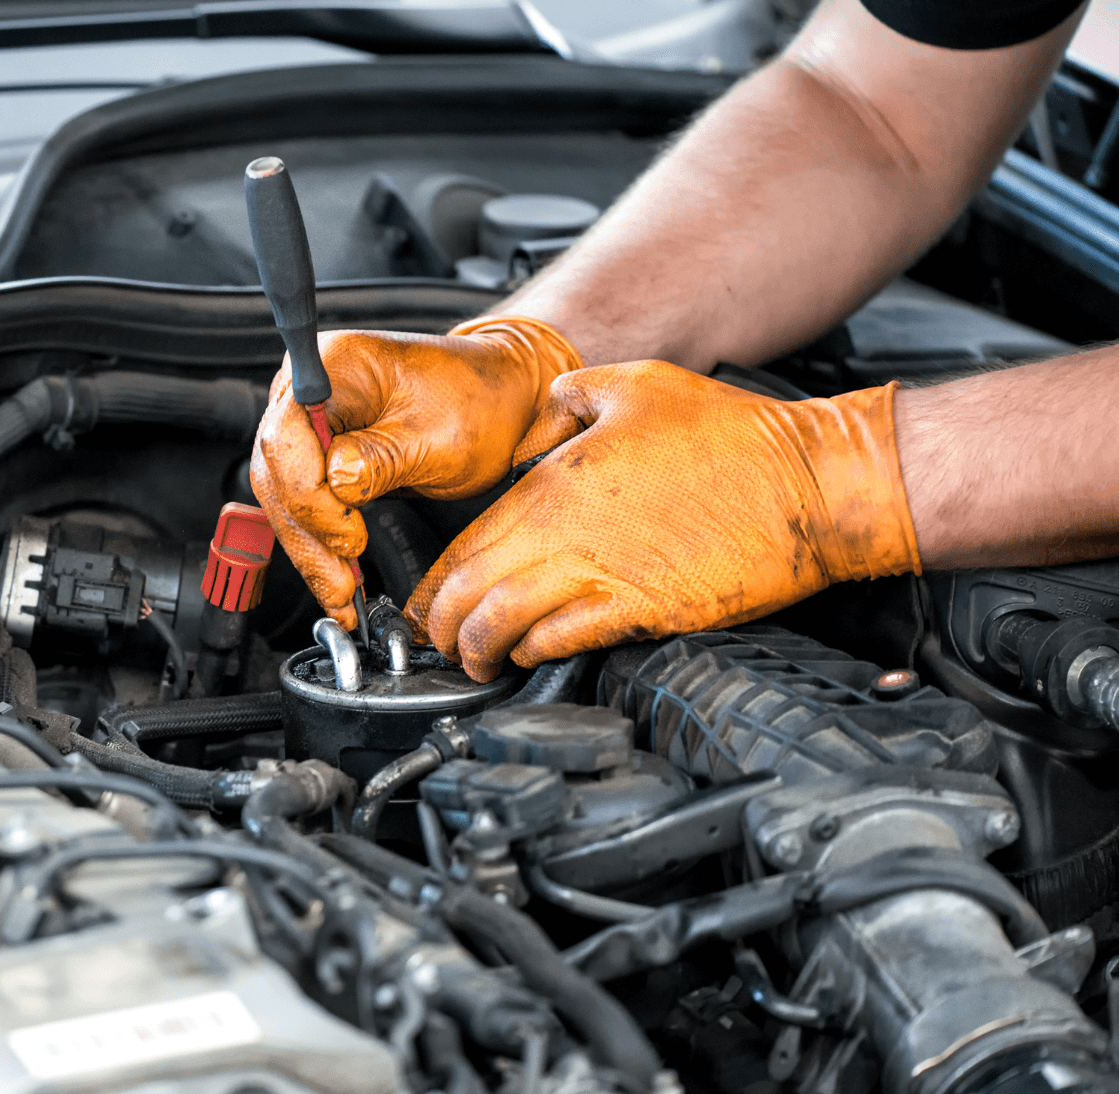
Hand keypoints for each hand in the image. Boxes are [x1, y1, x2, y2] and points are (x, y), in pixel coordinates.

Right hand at [250, 315, 581, 628]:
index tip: (347, 535)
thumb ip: (381, 458)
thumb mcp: (440, 437)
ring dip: (309, 549)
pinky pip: (303, 503)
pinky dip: (318, 543)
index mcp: (335, 365)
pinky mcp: (318, 454)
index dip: (310, 496)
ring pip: (282, 496)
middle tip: (340, 583)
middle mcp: (309, 389)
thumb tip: (336, 484)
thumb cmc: (478, 402)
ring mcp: (309, 422)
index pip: (288, 437)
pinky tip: (335, 576)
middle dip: (307, 534)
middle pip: (277, 471)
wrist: (500, 400)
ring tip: (339, 593)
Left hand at [406, 361, 921, 680]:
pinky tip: (528, 655)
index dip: (435, 581)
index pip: (466, 541)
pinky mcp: (644, 610)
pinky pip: (566, 640)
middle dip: (440, 626)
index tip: (424, 602)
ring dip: (479, 649)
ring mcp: (604, 574)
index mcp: (555, 482)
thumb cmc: (733, 435)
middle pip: (471, 590)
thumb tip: (546, 405)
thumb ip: (572, 396)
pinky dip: (535, 652)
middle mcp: (566, 532)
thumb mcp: (636, 384)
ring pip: (505, 624)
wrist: (810, 484)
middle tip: (435, 642)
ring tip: (473, 662)